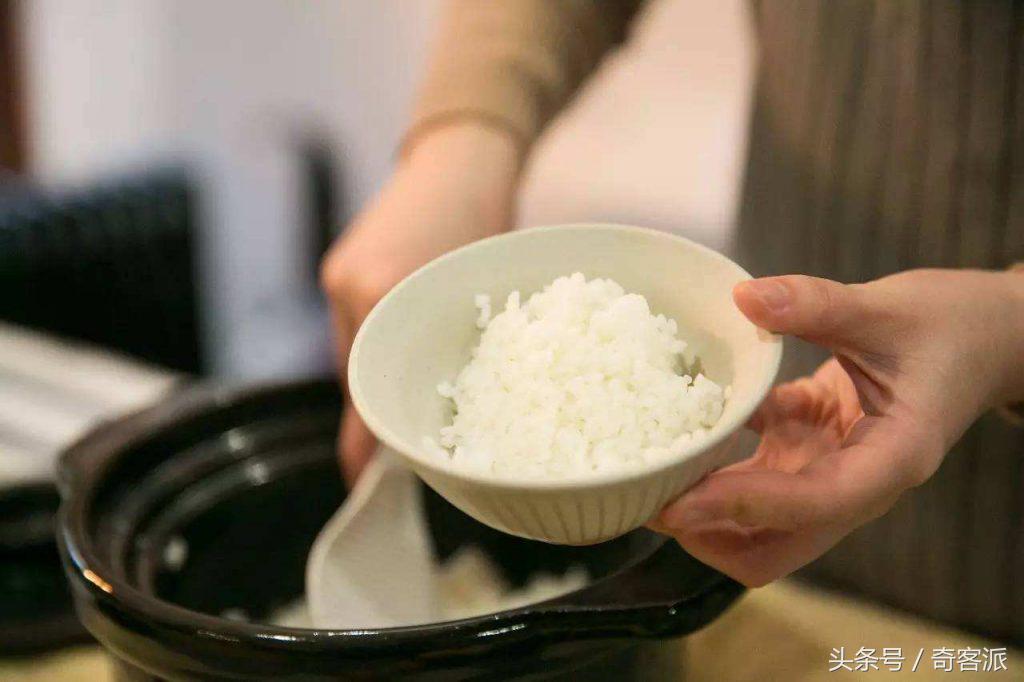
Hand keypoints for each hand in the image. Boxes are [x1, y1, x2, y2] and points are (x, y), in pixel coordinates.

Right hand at [320, 122, 519, 483]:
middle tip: (386, 450)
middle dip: (374, 407)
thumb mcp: (484, 299)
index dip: (365, 441)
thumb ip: (457, 355)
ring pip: (357, 348)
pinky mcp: (343, 264)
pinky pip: (356, 321)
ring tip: (404, 393)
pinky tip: (403, 347)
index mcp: (386, 292)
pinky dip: (378, 340)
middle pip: (355, 372)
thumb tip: (439, 415)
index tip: (361, 483)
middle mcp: (354, 285)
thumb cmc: (487, 222)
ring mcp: (343, 272)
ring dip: (379, 372)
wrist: (461, 159)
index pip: (365, 387)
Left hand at [652, 269, 1023, 586]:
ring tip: (649, 472)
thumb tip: (744, 297)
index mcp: (892, 459)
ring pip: (760, 521)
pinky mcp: (816, 449)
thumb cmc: (951, 325)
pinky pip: (759, 471)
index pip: (813, 503)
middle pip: (776, 547)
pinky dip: (720, 462)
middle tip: (649, 502)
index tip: (678, 503)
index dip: (742, 506)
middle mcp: (859, 481)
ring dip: (707, 507)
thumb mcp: (887, 308)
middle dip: (712, 537)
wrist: (984, 336)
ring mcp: (834, 470)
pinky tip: (684, 432)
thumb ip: (816, 304)